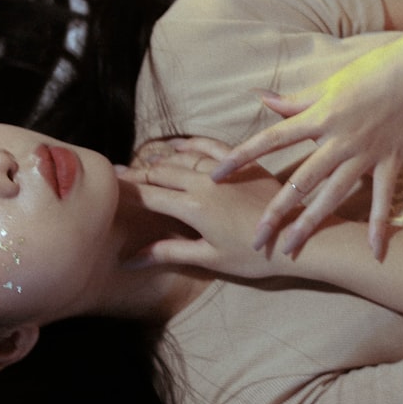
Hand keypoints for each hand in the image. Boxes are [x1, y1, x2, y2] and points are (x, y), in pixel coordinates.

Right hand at [119, 137, 299, 279]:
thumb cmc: (253, 255)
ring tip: (142, 163)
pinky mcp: (242, 164)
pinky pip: (209, 145)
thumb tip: (129, 260)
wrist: (296, 238)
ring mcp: (223, 170)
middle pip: (160, 172)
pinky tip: (177, 144)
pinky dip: (189, 143)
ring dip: (159, 160)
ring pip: (181, 157)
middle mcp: (203, 182)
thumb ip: (166, 253)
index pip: (148, 195)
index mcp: (192, 207)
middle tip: (117, 176)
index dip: (125, 191)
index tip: (106, 187)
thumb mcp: (207, 258)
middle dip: (138, 174)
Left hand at [211, 35, 402, 257]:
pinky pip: (382, 199)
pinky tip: (373, 253)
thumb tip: (259, 99)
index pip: (270, 140)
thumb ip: (293, 101)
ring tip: (290, 249)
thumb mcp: (328, 83)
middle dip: (275, 211)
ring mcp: (365, 154)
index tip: (215, 176)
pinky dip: (379, 225)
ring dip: (311, 224)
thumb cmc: (372, 70)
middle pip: (299, 181)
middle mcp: (338, 139)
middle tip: (254, 238)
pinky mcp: (390, 161)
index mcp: (318, 117)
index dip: (241, 158)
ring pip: (332, 195)